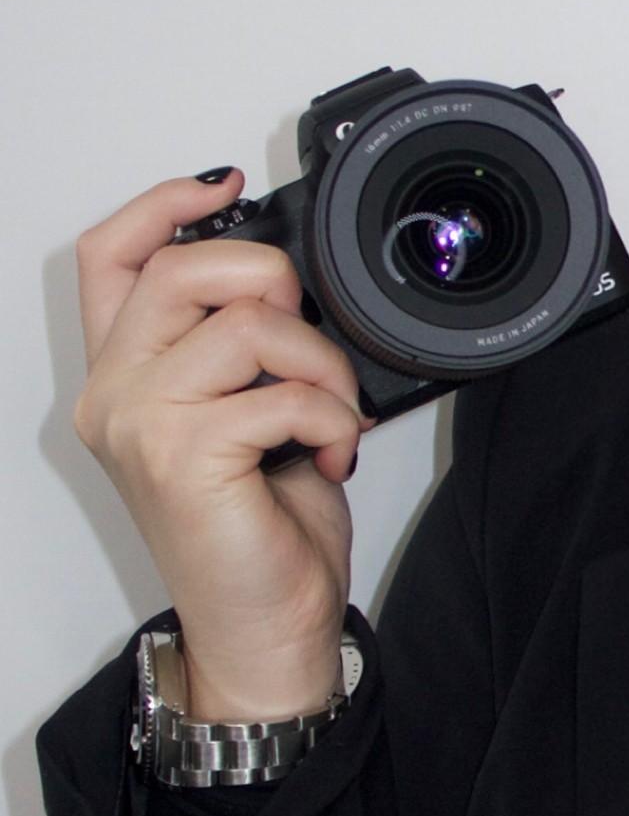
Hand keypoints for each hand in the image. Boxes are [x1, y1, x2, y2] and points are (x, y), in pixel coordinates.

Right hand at [73, 172, 363, 720]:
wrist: (264, 631)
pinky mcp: (181, 455)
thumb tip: (287, 283)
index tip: (224, 185)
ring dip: (319, 363)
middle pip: (183, 266)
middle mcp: (115, 395)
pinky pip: (281, 391)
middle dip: (273, 282)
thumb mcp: (246, 418)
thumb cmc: (260, 533)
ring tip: (330, 415)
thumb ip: (240, 350)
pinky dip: (331, 418)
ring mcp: (140, 423)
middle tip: (306, 347)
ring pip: (247, 322)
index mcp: (123, 376)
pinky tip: (331, 456)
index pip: (109, 256)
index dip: (161, 203)